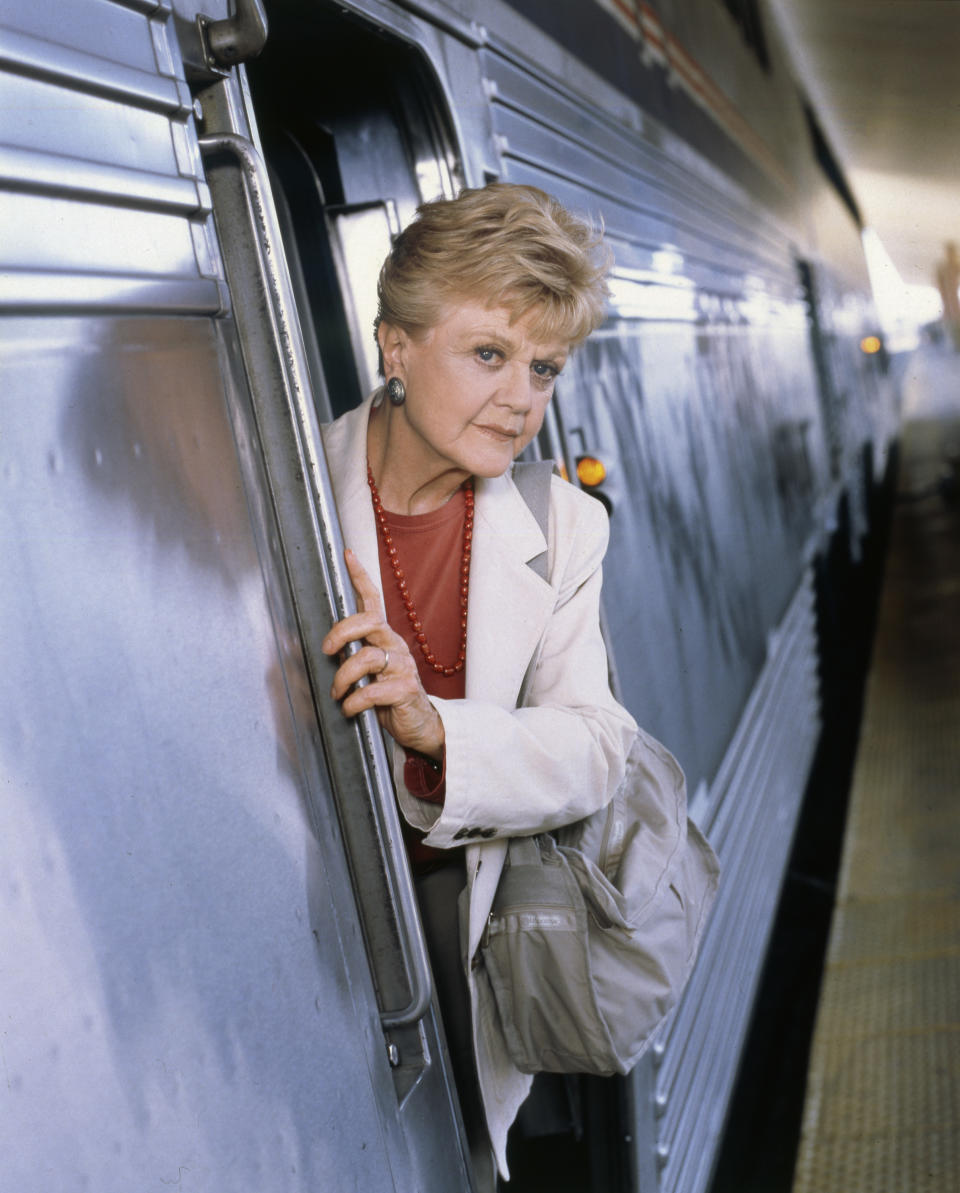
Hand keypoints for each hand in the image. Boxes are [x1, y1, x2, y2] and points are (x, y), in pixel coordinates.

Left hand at [321, 549, 444, 760]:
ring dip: (343, 678)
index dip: (360, 576)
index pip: (373, 601)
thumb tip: (327, 652)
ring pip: (366, 658)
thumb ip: (352, 658)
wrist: (421, 725)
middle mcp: (395, 646)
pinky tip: (349, 710)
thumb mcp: (369, 673)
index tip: (348, 554)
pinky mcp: (405, 689)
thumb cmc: (389, 697)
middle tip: (328, 650)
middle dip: (341, 632)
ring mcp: (403, 667)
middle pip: (368, 621)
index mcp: (385, 638)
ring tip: (337, 694)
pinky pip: (372, 691)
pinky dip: (354, 702)